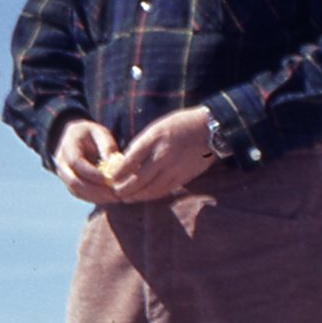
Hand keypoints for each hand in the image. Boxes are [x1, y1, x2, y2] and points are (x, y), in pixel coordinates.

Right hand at [54, 119, 121, 201]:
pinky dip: (94, 198)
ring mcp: (63, 174)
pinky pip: (80, 194)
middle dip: (95, 190)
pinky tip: (109, 197)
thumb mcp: (101, 133)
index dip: (92, 173)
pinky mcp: (68, 183)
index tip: (111, 179)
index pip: (76, 163)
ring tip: (115, 197)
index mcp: (68, 145)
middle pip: (73, 181)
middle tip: (115, 193)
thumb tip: (115, 165)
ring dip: (96, 197)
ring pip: (76, 191)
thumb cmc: (92, 135)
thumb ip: (107, 146)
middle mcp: (61, 162)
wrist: (76, 138)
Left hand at [99, 105, 215, 202]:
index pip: (130, 161)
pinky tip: (144, 196)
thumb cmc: (181, 124)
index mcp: (153, 139)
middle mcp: (163, 154)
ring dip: (136, 196)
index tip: (110, 178)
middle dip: (124, 189)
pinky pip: (165, 190)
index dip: (118, 173)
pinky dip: (152, 195)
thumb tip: (127, 161)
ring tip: (126, 198)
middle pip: (138, 179)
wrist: (210, 128)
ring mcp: (174, 168)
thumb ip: (142, 144)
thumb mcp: (157, 126)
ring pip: (150, 189)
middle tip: (115, 193)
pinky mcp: (184, 177)